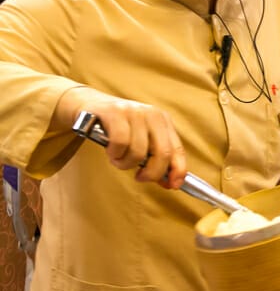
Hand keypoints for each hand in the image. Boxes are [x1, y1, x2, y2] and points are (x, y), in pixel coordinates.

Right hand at [57, 88, 185, 188]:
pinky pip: (120, 143)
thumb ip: (154, 159)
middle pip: (163, 153)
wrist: (90, 105)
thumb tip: (169, 182)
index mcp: (163, 120)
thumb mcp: (140, 140)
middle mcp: (152, 114)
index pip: (177, 149)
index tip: (173, 185)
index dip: (178, 170)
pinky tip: (112, 151)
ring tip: (118, 159)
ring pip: (139, 152)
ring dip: (126, 164)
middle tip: (140, 177)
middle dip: (152, 173)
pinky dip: (115, 153)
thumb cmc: (117, 128)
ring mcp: (134, 112)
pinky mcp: (114, 112)